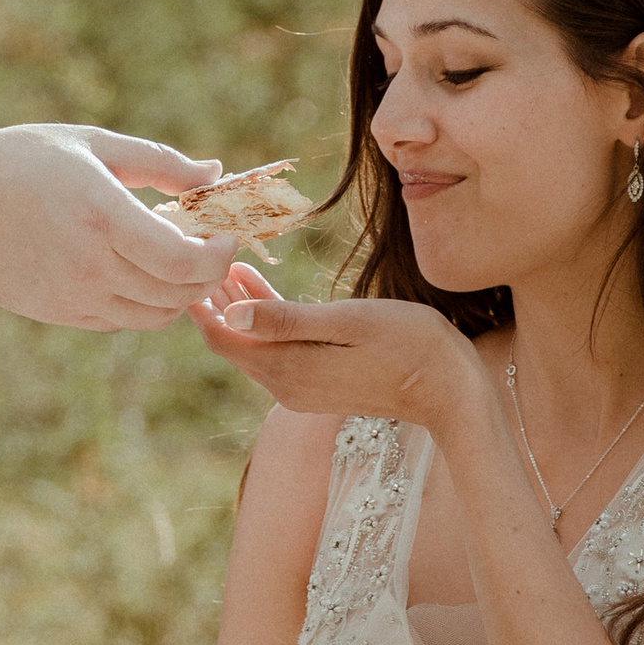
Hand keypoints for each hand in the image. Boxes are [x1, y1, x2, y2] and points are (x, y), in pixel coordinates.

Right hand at [0, 126, 230, 329]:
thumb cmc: (18, 160)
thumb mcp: (90, 143)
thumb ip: (158, 162)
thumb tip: (215, 174)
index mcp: (103, 216)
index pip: (187, 263)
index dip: (219, 254)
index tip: (224, 231)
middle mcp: (91, 266)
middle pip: (180, 295)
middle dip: (208, 273)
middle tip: (207, 244)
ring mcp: (73, 297)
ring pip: (155, 316)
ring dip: (178, 293)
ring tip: (172, 257)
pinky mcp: (57, 313)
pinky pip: (120, 321)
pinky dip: (141, 303)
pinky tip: (132, 269)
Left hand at [189, 266, 484, 432]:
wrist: (452, 391)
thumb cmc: (410, 345)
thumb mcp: (348, 321)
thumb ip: (287, 319)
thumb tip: (229, 312)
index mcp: (288, 369)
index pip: (222, 336)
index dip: (201, 301)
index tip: (190, 260)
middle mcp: (286, 386)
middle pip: (232, 341)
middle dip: (214, 301)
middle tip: (200, 253)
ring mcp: (302, 389)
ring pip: (254, 344)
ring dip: (239, 307)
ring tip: (225, 263)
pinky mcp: (318, 385)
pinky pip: (277, 350)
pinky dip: (265, 320)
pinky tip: (257, 288)